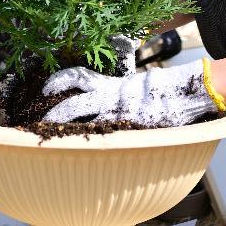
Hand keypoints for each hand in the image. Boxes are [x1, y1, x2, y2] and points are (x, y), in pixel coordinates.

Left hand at [40, 59, 214, 129]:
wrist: (186, 92)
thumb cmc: (161, 89)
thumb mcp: (133, 84)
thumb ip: (116, 91)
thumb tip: (97, 96)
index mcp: (111, 82)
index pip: (78, 77)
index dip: (58, 81)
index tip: (45, 89)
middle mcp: (112, 95)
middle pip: (75, 100)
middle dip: (54, 112)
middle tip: (39, 123)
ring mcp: (121, 111)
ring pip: (86, 117)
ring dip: (65, 127)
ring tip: (51, 137)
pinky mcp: (132, 125)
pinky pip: (106, 134)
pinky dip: (91, 140)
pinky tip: (81, 149)